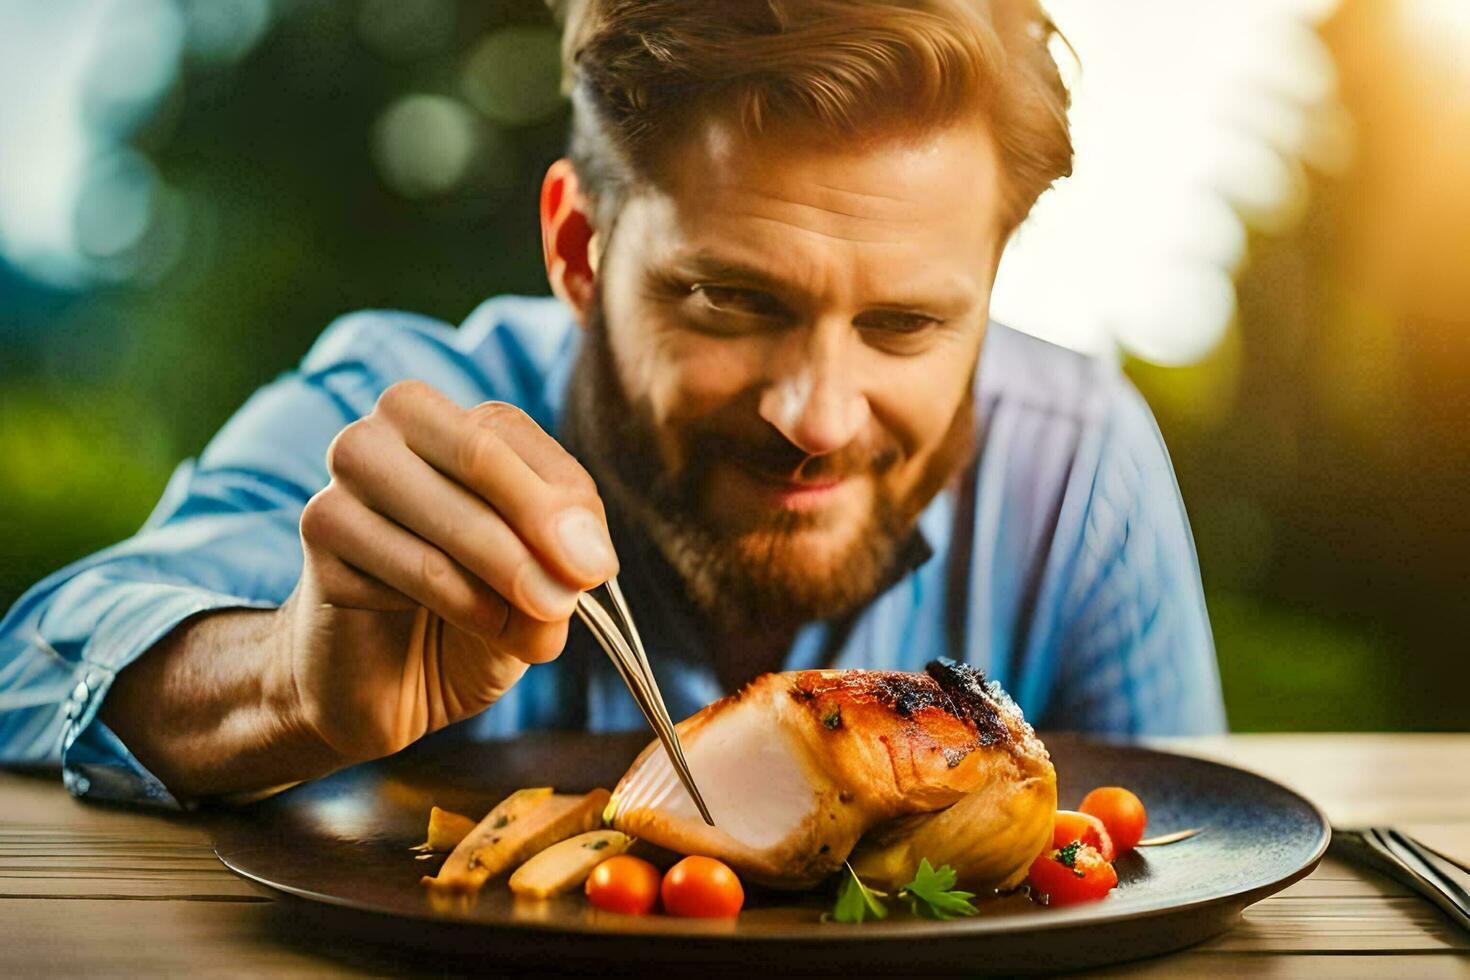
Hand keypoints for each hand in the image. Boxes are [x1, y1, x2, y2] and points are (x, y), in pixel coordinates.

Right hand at [273, 380, 617, 763]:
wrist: (387, 686)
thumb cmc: (470, 615)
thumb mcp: (538, 579)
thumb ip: (564, 557)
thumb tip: (585, 561)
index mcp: (451, 420)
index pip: (517, 437)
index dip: (566, 504)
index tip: (597, 570)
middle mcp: (391, 427)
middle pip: (480, 454)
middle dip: (540, 527)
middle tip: (570, 595)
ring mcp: (348, 474)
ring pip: (448, 514)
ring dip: (508, 576)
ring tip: (534, 624)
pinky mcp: (322, 531)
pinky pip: (412, 565)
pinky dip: (464, 603)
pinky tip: (480, 627)